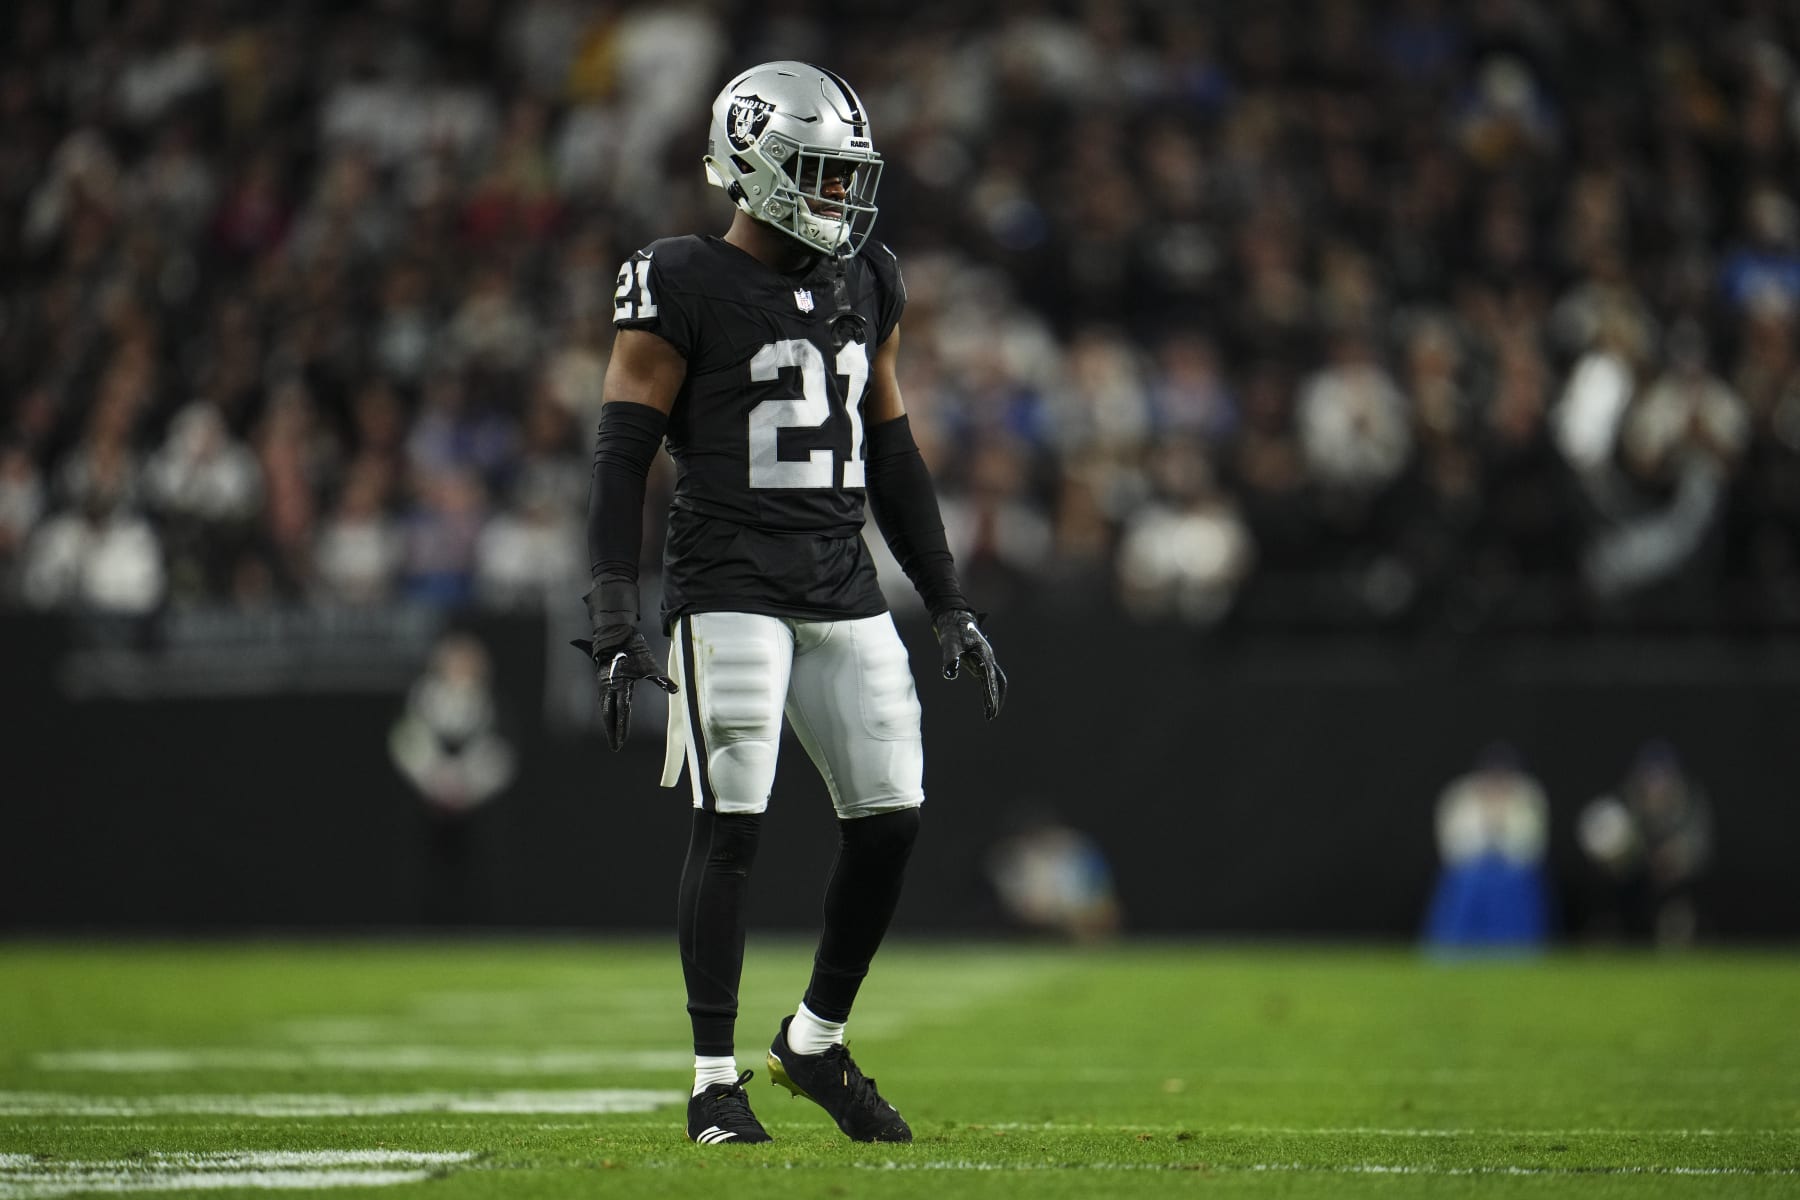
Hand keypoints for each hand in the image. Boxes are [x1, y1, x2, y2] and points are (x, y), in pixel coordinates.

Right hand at [570, 626, 676, 750]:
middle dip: (612, 731)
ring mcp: (604, 684)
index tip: (621, 741)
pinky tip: (610, 719)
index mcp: (621, 684)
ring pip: (605, 709)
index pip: (622, 711)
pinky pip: (604, 701)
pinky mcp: (603, 681)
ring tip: (612, 737)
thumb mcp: (650, 664)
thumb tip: (675, 689)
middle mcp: (609, 686)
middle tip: (615, 747)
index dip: (621, 727)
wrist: (617, 635)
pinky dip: (607, 712)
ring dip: (608, 724)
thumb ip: (661, 679)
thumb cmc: (635, 650)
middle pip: (608, 714)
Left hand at [933, 609, 1005, 720]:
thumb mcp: (949, 643)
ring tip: (990, 713)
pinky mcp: (980, 661)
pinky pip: (988, 678)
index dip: (991, 693)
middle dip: (996, 698)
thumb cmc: (952, 630)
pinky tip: (985, 700)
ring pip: (996, 680)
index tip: (991, 708)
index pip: (989, 677)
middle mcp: (988, 657)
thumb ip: (950, 658)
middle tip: (991, 715)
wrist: (954, 617)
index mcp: (983, 654)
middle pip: (998, 681)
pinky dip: (989, 689)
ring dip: (995, 695)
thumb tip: (950, 675)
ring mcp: (985, 659)